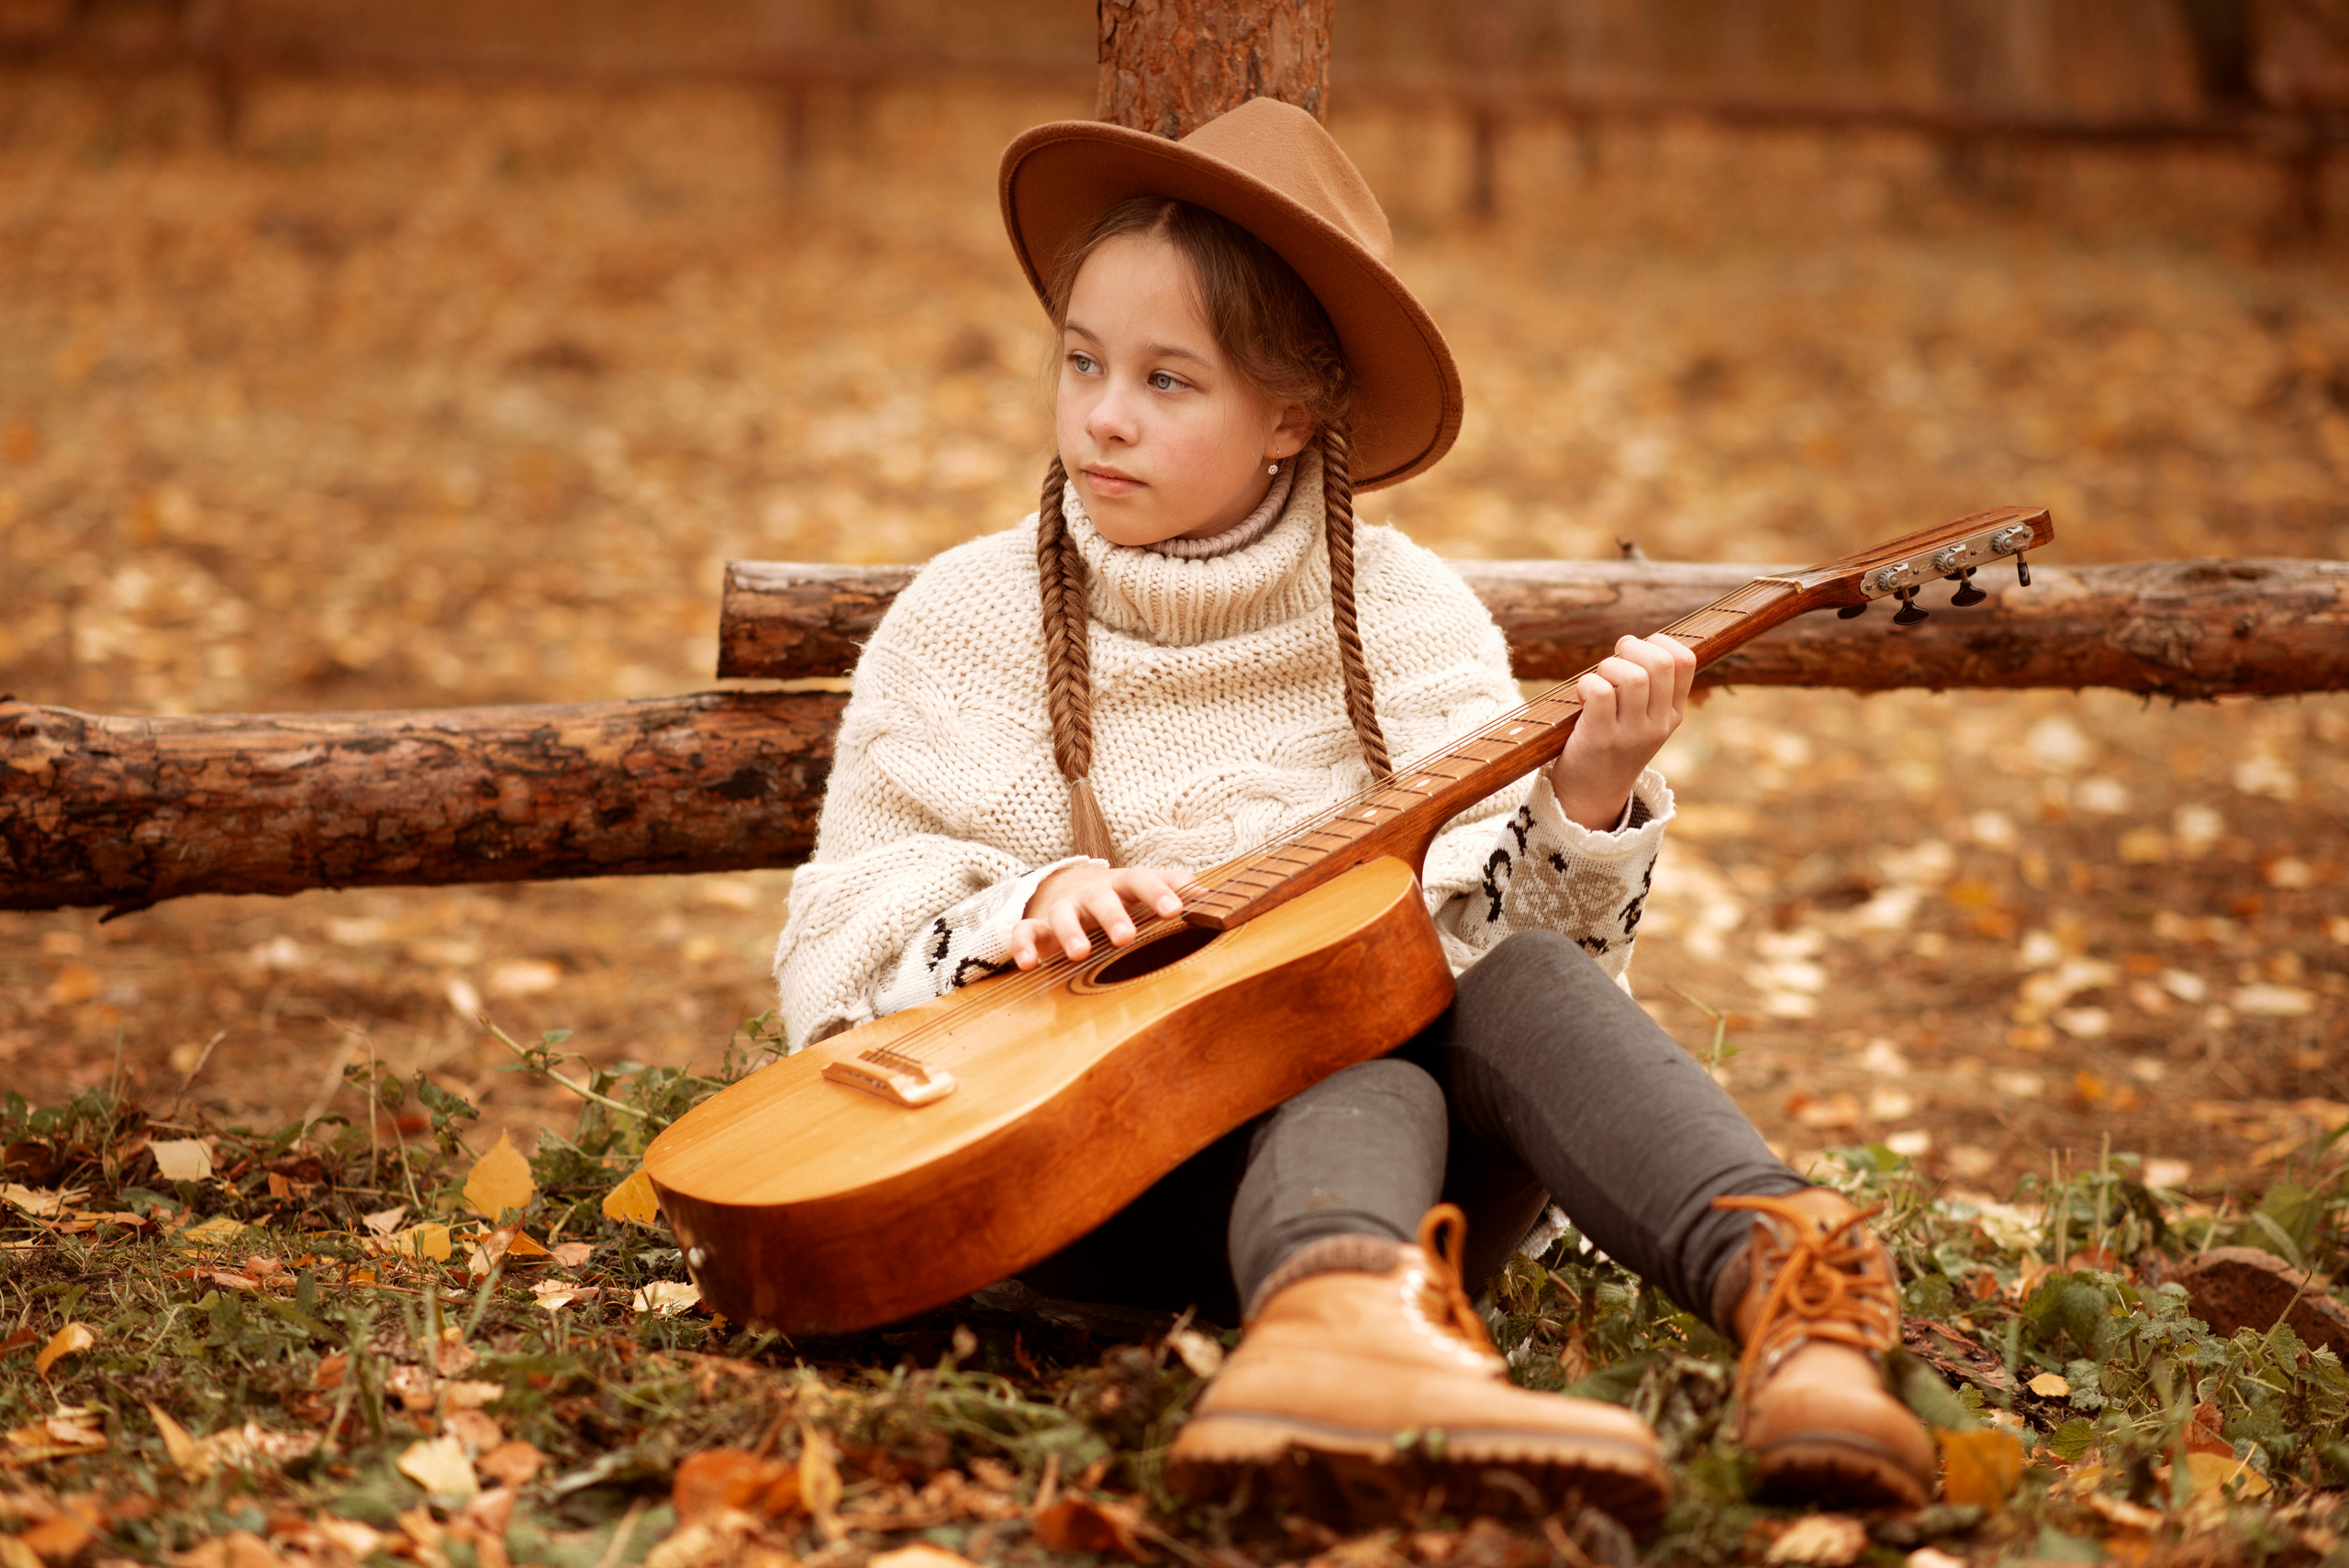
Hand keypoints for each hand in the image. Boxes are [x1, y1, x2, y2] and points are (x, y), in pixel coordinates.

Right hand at [1012, 863, 1187, 968]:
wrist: (1065, 886)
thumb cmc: (1117, 894)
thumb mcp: (1141, 887)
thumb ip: (1172, 886)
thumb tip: (1210, 894)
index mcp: (1121, 884)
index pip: (1140, 880)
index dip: (1157, 892)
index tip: (1175, 909)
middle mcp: (1091, 893)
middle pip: (1100, 898)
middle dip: (1112, 916)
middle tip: (1126, 936)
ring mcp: (1062, 908)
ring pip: (1061, 915)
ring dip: (1069, 933)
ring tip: (1079, 954)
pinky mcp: (1037, 925)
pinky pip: (1025, 932)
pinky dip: (1023, 946)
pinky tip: (1029, 964)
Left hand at [1548, 633, 1695, 829]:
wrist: (1591, 795)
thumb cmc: (1611, 745)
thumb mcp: (1642, 720)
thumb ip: (1646, 688)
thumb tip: (1632, 643)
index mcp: (1672, 714)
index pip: (1685, 661)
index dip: (1659, 642)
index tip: (1635, 652)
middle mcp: (1658, 724)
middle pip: (1661, 663)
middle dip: (1632, 648)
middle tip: (1613, 660)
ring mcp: (1632, 734)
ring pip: (1633, 677)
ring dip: (1607, 667)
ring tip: (1596, 680)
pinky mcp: (1601, 740)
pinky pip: (1601, 694)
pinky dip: (1587, 684)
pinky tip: (1581, 695)